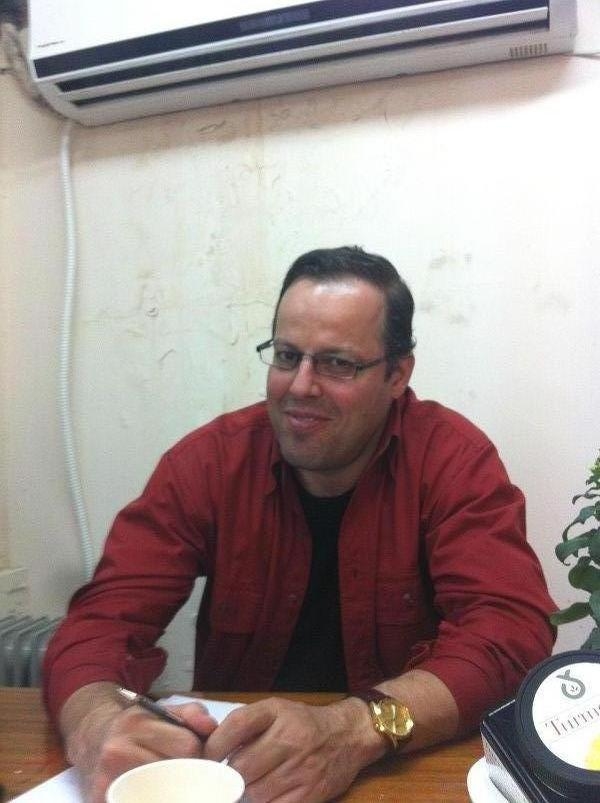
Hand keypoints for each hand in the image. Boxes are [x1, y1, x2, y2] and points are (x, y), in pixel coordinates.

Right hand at [60, 684, 217, 802]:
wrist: (92, 739)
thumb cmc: (135, 726)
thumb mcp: (162, 710)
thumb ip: (192, 714)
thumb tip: (211, 728)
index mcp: (137, 724)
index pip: (187, 746)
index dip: (199, 753)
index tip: (197, 755)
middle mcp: (118, 749)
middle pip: (175, 771)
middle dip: (187, 773)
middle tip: (186, 771)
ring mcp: (108, 778)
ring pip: (160, 793)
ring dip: (171, 790)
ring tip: (170, 782)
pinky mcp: (100, 799)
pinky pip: (137, 801)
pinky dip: (152, 798)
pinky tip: (156, 793)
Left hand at [204, 696, 385, 802]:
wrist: (348, 735)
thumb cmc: (304, 723)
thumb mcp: (276, 710)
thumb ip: (246, 724)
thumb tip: (211, 749)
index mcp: (277, 712)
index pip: (237, 725)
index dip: (215, 745)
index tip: (207, 759)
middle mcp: (290, 738)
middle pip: (243, 766)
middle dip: (230, 776)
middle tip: (229, 777)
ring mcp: (301, 768)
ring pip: (255, 792)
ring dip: (246, 793)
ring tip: (248, 786)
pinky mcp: (310, 794)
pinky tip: (265, 796)